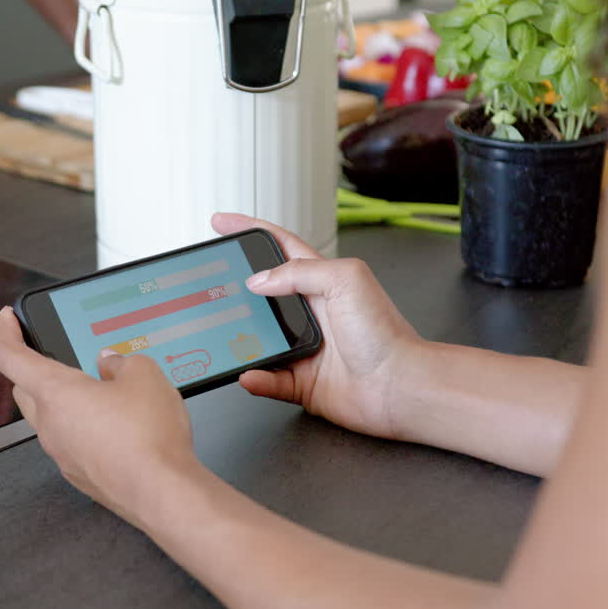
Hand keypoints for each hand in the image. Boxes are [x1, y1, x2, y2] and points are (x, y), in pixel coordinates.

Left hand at [0, 307, 197, 525]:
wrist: (162, 491)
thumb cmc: (148, 436)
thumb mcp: (145, 374)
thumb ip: (122, 361)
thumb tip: (112, 363)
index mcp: (56, 392)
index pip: (10, 357)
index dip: (6, 333)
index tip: (8, 320)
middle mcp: (50, 425)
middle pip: (25, 390)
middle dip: (37, 370)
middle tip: (60, 357)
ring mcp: (63, 454)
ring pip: (51, 419)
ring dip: (67, 402)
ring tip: (104, 391)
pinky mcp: (82, 475)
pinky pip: (73, 442)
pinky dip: (85, 428)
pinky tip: (117, 425)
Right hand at [211, 213, 425, 440]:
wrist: (400, 385)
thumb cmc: (385, 332)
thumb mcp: (345, 280)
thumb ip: (299, 272)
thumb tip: (259, 279)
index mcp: (322, 280)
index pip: (278, 246)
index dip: (249, 231)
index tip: (221, 223)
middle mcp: (311, 312)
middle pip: (261, 294)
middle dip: (233, 289)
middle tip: (207, 286)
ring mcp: (305, 348)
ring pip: (258, 340)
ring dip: (241, 340)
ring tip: (224, 336)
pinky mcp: (303, 382)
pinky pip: (268, 380)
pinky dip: (256, 378)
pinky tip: (250, 374)